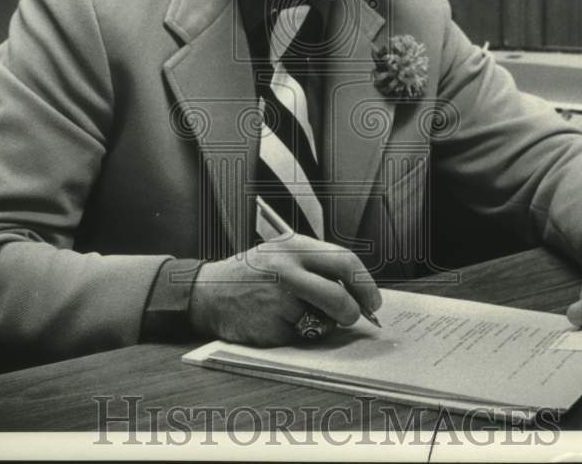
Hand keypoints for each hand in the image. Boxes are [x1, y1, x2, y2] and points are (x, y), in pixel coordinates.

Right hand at [188, 234, 382, 345]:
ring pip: (322, 320)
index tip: (373, 299)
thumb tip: (358, 290)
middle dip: (353, 312)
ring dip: (323, 323)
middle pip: (339, 296)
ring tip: (302, 313)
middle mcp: (287, 270)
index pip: (345, 262)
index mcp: (295, 247)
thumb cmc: (253, 273)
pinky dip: (297, 333)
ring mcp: (277, 300)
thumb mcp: (283, 252)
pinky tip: (277, 321)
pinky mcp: (269, 326)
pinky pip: (300, 335)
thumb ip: (316, 265)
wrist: (209, 292)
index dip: (365, 284)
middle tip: (354, 316)